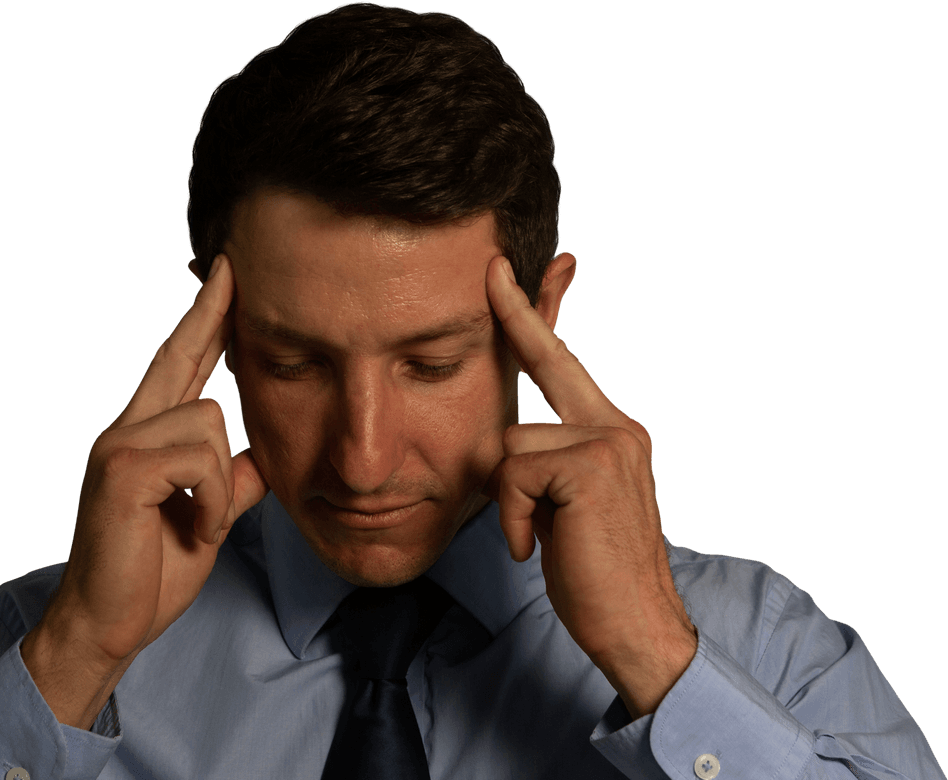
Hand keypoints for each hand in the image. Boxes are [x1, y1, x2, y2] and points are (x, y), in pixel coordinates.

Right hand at [22, 253, 268, 727]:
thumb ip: (229, 482)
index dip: (201, 321)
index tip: (223, 278)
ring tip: (204, 523)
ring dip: (223, 482)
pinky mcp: (123, 470)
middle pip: (177, 356)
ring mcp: (120, 445)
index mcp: (145, 436)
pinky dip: (214, 499)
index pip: (176, 365)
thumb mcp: (207, 519)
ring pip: (210, 420)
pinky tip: (196, 529)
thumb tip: (258, 460)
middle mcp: (126, 429)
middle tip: (229, 266)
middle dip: (208, 312)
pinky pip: (201, 459)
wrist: (109, 625)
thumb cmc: (151, 573)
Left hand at [485, 255, 696, 718]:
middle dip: (514, 335)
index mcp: (611, 432)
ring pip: (510, 444)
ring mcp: (610, 441)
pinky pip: (514, 474)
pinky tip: (539, 545)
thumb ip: (546, 462)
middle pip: (539, 375)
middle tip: (493, 268)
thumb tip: (508, 445)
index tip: (503, 272)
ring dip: (510, 500)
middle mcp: (617, 426)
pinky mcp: (591, 466)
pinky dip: (515, 517)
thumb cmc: (594, 571)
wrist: (638, 627)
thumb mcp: (565, 505)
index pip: (563, 362)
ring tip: (540, 536)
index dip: (532, 314)